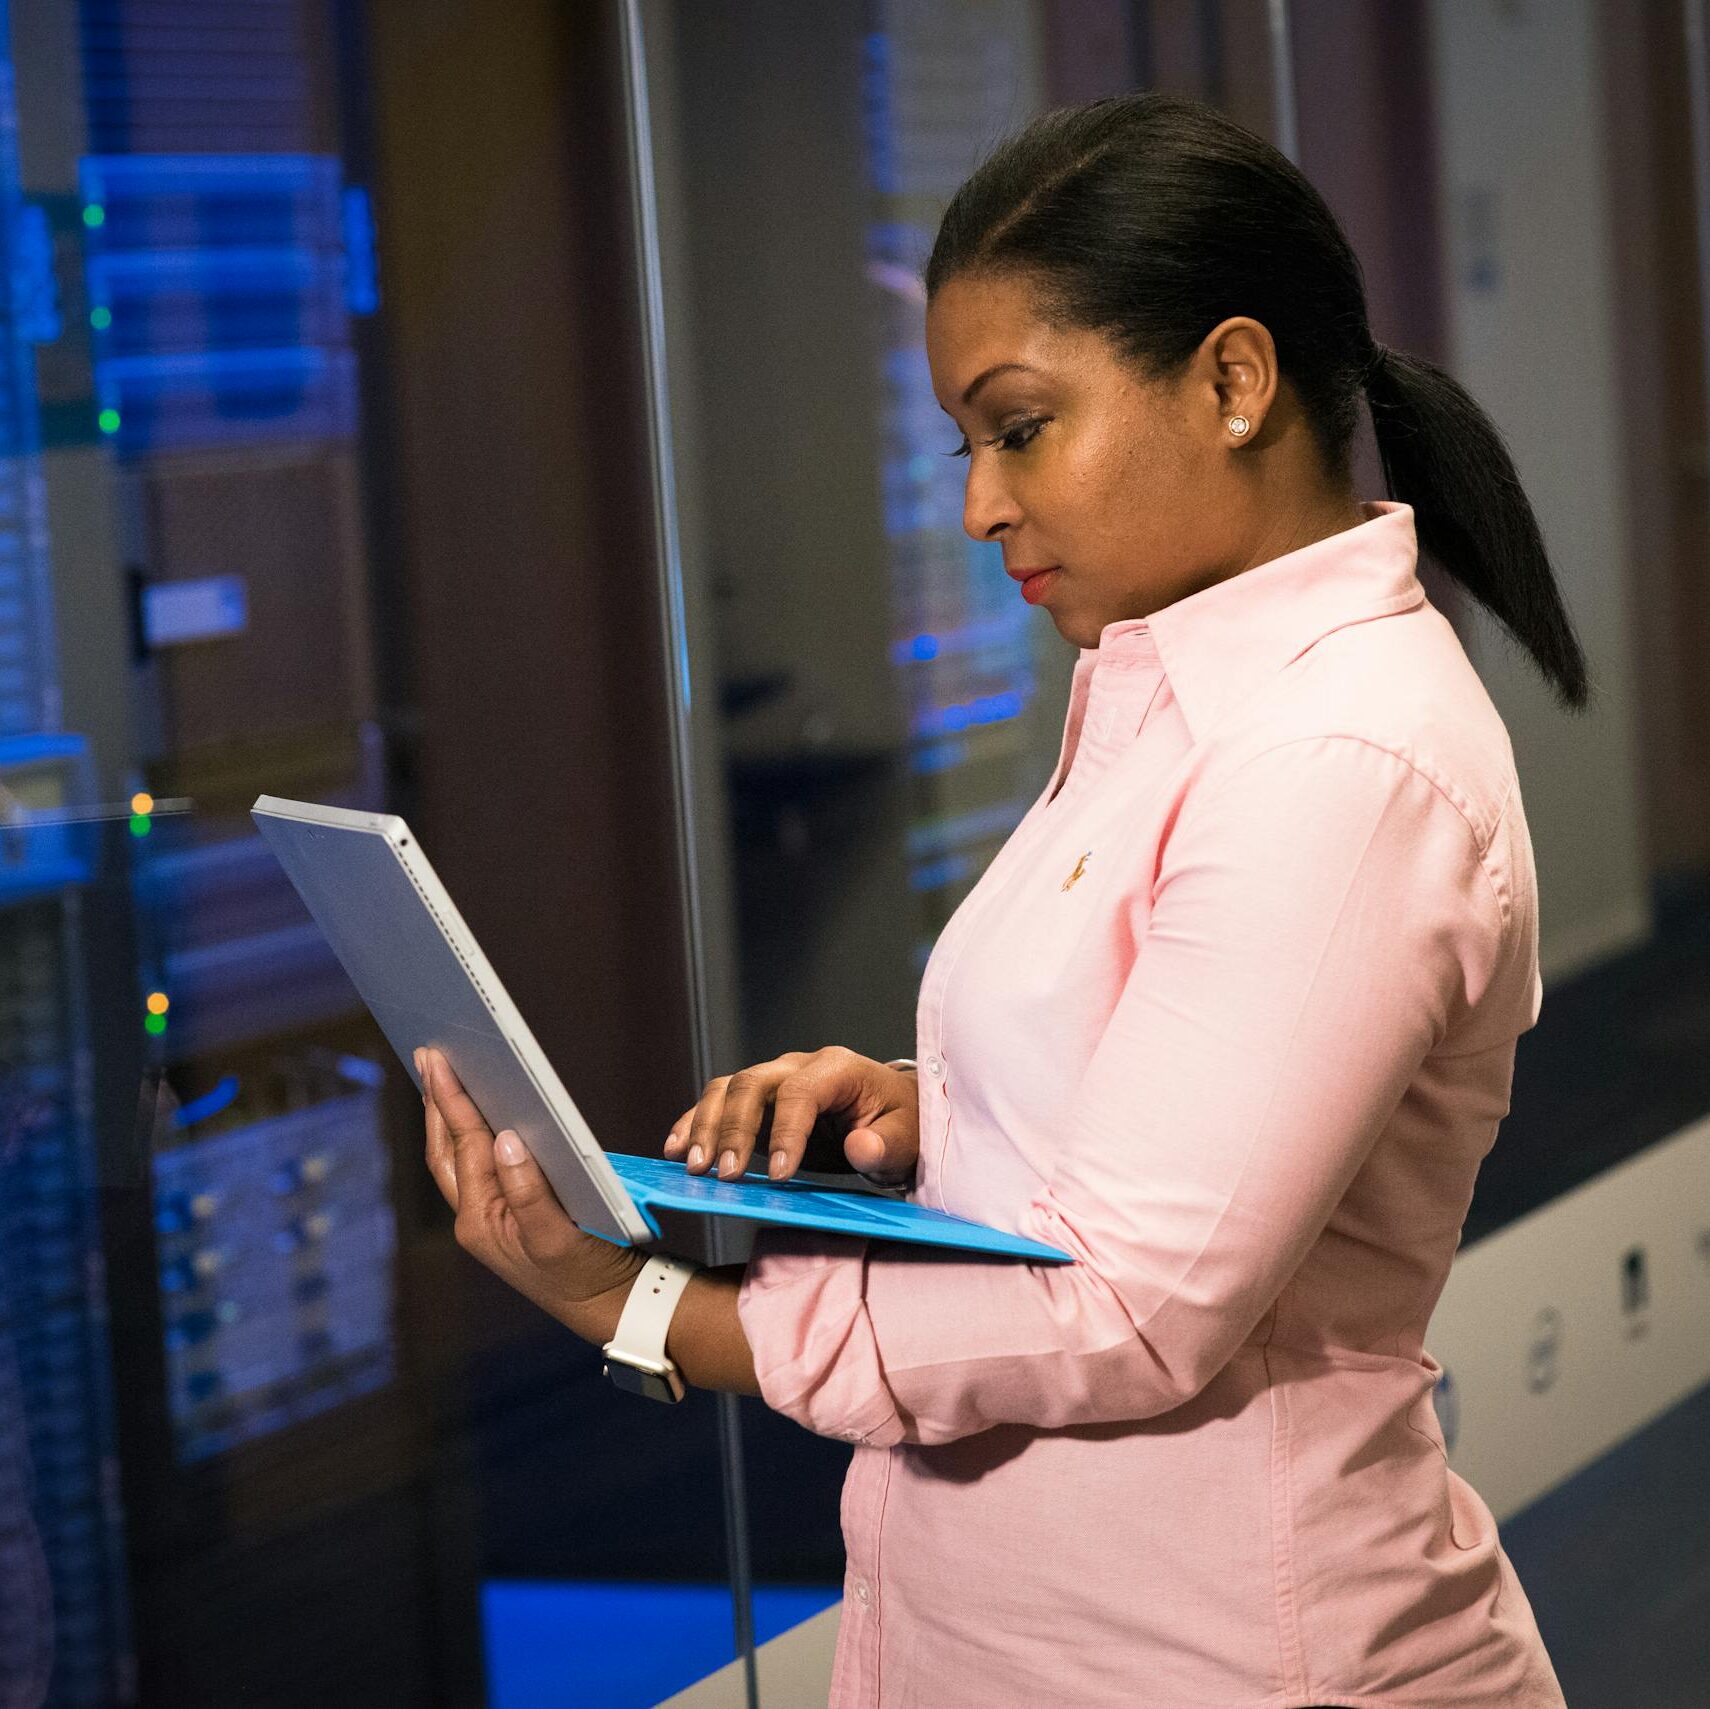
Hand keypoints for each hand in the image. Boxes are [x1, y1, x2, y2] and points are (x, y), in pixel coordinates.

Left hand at [418, 1046, 644, 1333]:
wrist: (607, 1304)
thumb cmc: (585, 1274)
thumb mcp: (557, 1235)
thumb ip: (528, 1189)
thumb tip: (505, 1137)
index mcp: (481, 1220)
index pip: (463, 1145)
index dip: (451, 1099)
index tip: (439, 1060)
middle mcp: (476, 1217)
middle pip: (444, 1149)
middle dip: (435, 1102)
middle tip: (428, 1056)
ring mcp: (490, 1217)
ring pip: (456, 1158)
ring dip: (448, 1117)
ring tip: (442, 1077)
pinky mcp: (507, 1215)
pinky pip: (479, 1167)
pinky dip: (473, 1135)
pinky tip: (479, 1116)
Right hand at [662, 1047, 919, 1185]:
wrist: (895, 1116)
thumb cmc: (902, 1125)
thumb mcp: (908, 1138)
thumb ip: (887, 1144)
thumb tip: (861, 1147)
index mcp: (838, 1069)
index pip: (802, 1092)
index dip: (787, 1131)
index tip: (780, 1176)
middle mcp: (798, 1067)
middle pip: (753, 1084)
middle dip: (734, 1129)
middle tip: (723, 1175)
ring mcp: (774, 1081)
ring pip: (727, 1089)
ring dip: (705, 1127)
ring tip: (693, 1167)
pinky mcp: (758, 1104)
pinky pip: (718, 1103)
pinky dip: (694, 1123)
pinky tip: (675, 1149)